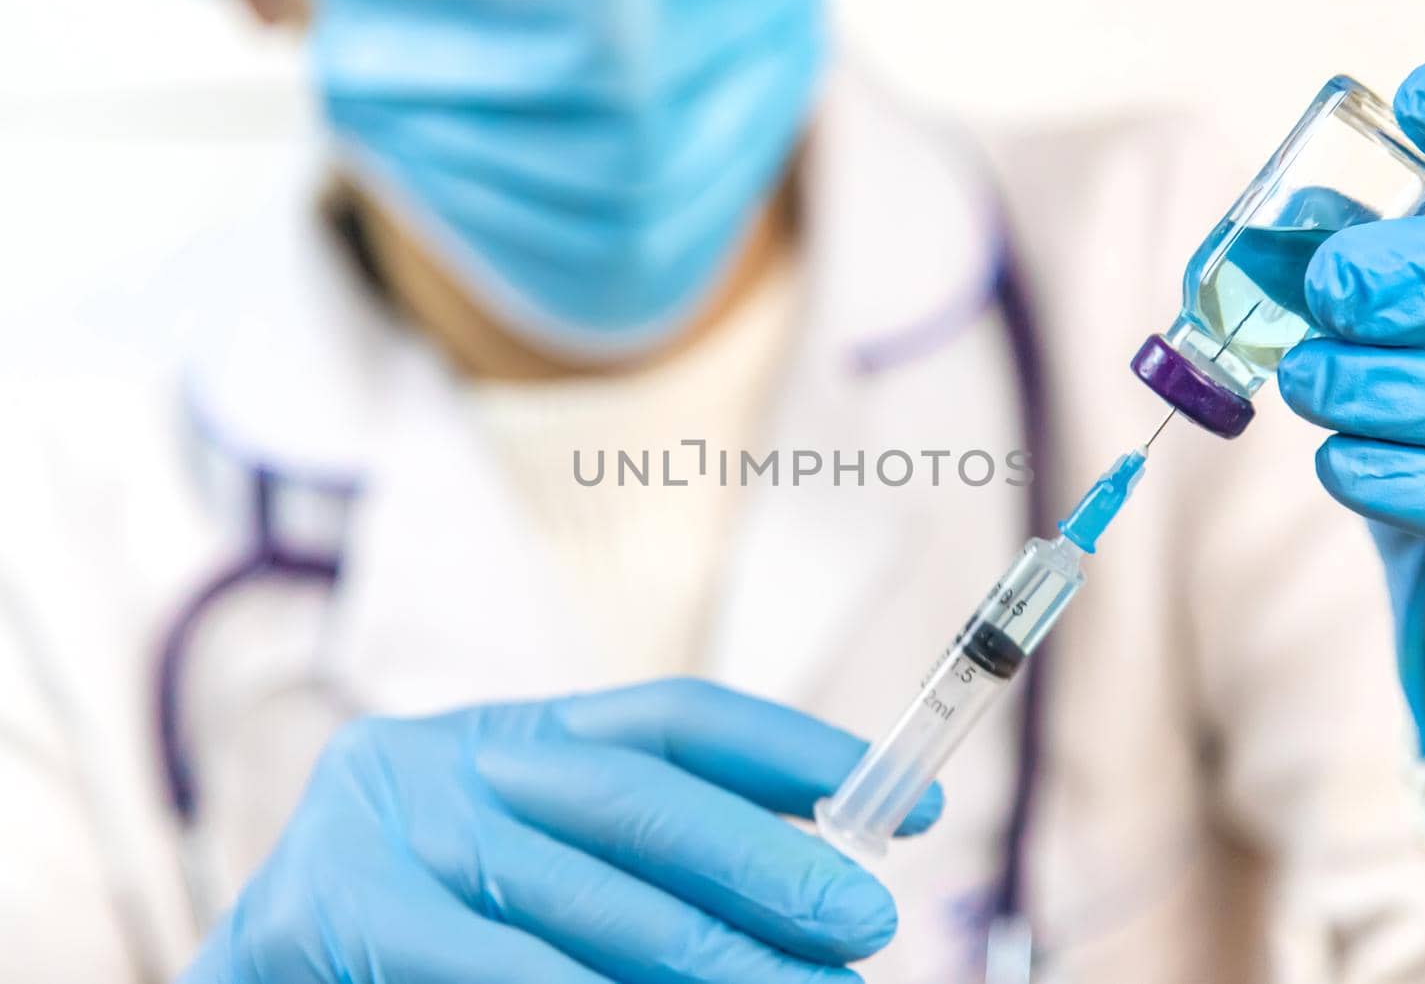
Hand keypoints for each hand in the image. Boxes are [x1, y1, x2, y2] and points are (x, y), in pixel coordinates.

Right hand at [179, 679, 940, 982]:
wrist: (262, 973)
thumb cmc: (421, 933)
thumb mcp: (532, 875)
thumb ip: (644, 873)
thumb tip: (811, 886)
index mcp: (508, 737)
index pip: (671, 721)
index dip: (791, 752)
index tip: (906, 800)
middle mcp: (449, 758)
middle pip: (638, 802)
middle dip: (765, 867)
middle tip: (868, 923)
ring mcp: (385, 825)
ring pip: (582, 903)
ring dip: (710, 959)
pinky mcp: (334, 906)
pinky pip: (502, 967)